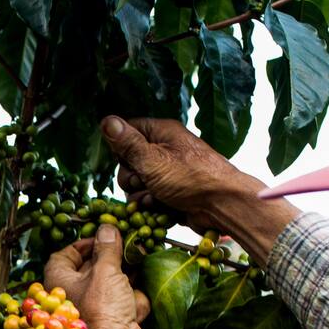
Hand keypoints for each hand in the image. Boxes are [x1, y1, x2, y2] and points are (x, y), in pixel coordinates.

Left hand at [45, 225, 150, 328]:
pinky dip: (134, 300)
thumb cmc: (102, 309)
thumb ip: (107, 248)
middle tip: (127, 244)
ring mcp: (96, 309)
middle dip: (111, 257)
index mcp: (60, 281)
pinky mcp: (114, 320)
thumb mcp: (105, 270)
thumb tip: (107, 229)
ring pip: (112, 285)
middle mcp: (75, 295)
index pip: (63, 256)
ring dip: (127, 275)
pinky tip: (138, 298)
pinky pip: (125, 302)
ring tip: (139, 259)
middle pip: (91, 269)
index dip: (81, 244)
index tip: (100, 237)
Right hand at [100, 117, 240, 232]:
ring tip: (156, 197)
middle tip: (144, 181)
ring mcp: (167, 173)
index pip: (127, 131)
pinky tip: (162, 207)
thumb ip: (127, 143)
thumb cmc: (192, 178)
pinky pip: (148, 198)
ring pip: (136, 184)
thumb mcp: (153, 159)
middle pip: (128, 162)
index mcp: (161, 133)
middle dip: (130, 177)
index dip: (121, 148)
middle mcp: (164, 150)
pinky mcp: (170, 193)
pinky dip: (151, 205)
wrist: (223, 206)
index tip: (127, 160)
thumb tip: (106, 120)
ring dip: (140, 195)